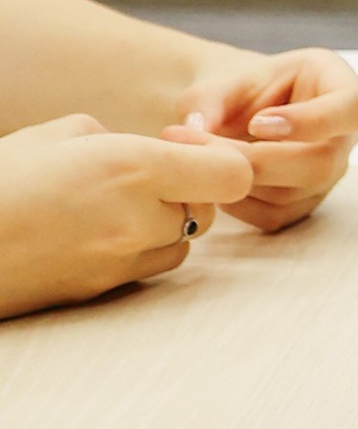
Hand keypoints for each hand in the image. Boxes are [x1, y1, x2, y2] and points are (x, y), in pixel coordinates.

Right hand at [0, 113, 257, 317]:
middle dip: (187, 188)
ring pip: (181, 244)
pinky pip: (143, 269)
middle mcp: (136, 221)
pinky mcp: (98, 294)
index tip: (179, 145)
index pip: (232, 175)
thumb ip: (113, 138)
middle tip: (141, 173)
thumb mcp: (53, 134)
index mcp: (131, 169)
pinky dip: (135, 248)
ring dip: (164, 222)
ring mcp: (119, 264)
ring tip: (113, 204)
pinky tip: (93, 232)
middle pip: (207, 209)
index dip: (216, 157)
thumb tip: (140, 152)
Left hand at [176, 45, 357, 228]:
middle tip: (205, 145)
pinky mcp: (306, 203)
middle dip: (260, 160)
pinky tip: (218, 178)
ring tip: (198, 156)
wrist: (235, 112)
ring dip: (240, 180)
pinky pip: (275, 215)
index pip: (354, 108)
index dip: (312, 121)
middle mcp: (345, 134)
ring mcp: (330, 173)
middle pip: (322, 162)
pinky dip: (238, 202)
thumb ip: (206, 99)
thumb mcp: (222, 79)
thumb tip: (196, 129)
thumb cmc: (238, 88)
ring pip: (295, 193)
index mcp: (339, 84)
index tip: (258, 123)